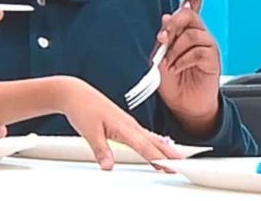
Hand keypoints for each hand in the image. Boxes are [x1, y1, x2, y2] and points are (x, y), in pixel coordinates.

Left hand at [59, 77, 183, 169]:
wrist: (74, 93)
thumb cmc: (82, 108)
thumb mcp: (89, 132)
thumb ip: (101, 150)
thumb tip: (108, 166)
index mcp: (124, 126)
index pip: (146, 147)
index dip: (160, 159)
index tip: (172, 168)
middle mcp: (129, 124)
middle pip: (155, 142)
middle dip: (171, 154)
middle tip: (185, 166)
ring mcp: (128, 123)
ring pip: (152, 138)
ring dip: (165, 150)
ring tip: (178, 161)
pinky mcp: (124, 123)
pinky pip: (144, 136)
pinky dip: (155, 144)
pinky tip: (157, 150)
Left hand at [156, 0, 220, 135]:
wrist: (184, 104)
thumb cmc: (171, 79)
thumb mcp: (159, 56)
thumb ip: (163, 37)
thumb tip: (166, 17)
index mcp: (185, 29)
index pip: (191, 3)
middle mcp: (198, 33)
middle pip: (189, 14)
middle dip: (173, 24)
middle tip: (162, 38)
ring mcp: (207, 45)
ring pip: (192, 33)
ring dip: (175, 49)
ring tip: (168, 64)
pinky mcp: (213, 59)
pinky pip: (198, 51)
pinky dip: (182, 60)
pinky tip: (176, 68)